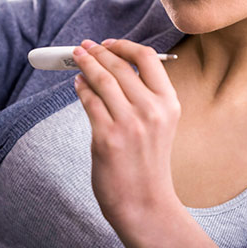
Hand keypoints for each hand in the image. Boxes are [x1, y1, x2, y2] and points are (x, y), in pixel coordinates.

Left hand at [72, 38, 181, 227]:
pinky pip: (89, 102)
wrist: (144, 204)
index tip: (108, 43)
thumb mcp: (160, 124)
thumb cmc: (148, 163)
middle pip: (120, 66)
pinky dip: (81, 88)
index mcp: (169, 103)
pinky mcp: (107, 137)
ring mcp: (129, 124)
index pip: (148, 58)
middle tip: (84, 46)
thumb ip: (144, 96)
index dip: (124, 46)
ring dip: (86, 64)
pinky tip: (78, 84)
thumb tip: (113, 66)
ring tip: (77, 58)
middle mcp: (152, 110)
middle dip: (98, 52)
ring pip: (102, 80)